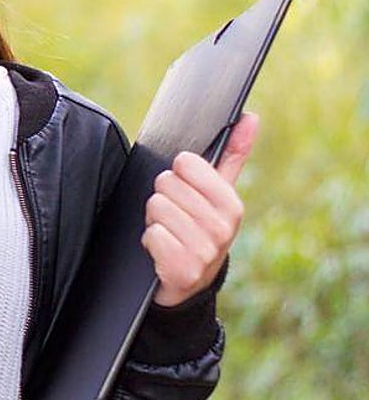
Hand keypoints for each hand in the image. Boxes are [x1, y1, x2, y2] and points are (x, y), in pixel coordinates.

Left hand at [142, 112, 257, 306]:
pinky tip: (162, 251)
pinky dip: (149, 242)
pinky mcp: (182, 269)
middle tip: (174, 217)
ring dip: (154, 220)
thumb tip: (250, 117)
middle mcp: (223, 228)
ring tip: (169, 233)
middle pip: (165, 183)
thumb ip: (232, 154)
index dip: (176, 174)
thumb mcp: (218, 194)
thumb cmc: (199, 228)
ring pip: (155, 207)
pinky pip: (151, 234)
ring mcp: (205, 251)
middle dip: (163, 199)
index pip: (186, 162)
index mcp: (232, 205)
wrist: (190, 283)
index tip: (185, 191)